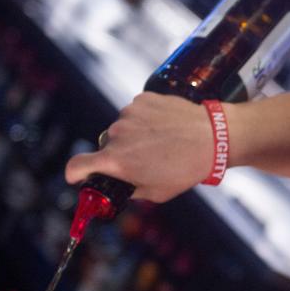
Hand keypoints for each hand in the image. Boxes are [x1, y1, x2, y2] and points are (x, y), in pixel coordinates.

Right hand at [64, 93, 218, 202]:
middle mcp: (117, 134)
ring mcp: (129, 113)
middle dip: (120, 154)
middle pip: (107, 145)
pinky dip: (147, 118)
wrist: (214, 137)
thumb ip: (131, 190)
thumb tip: (121, 185)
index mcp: (116, 160)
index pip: (77, 166)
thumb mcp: (157, 192)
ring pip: (124, 127)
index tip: (78, 176)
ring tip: (163, 142)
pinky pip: (137, 111)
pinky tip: (166, 127)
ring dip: (135, 134)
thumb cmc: (186, 169)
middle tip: (147, 159)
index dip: (75, 173)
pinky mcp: (143, 99)